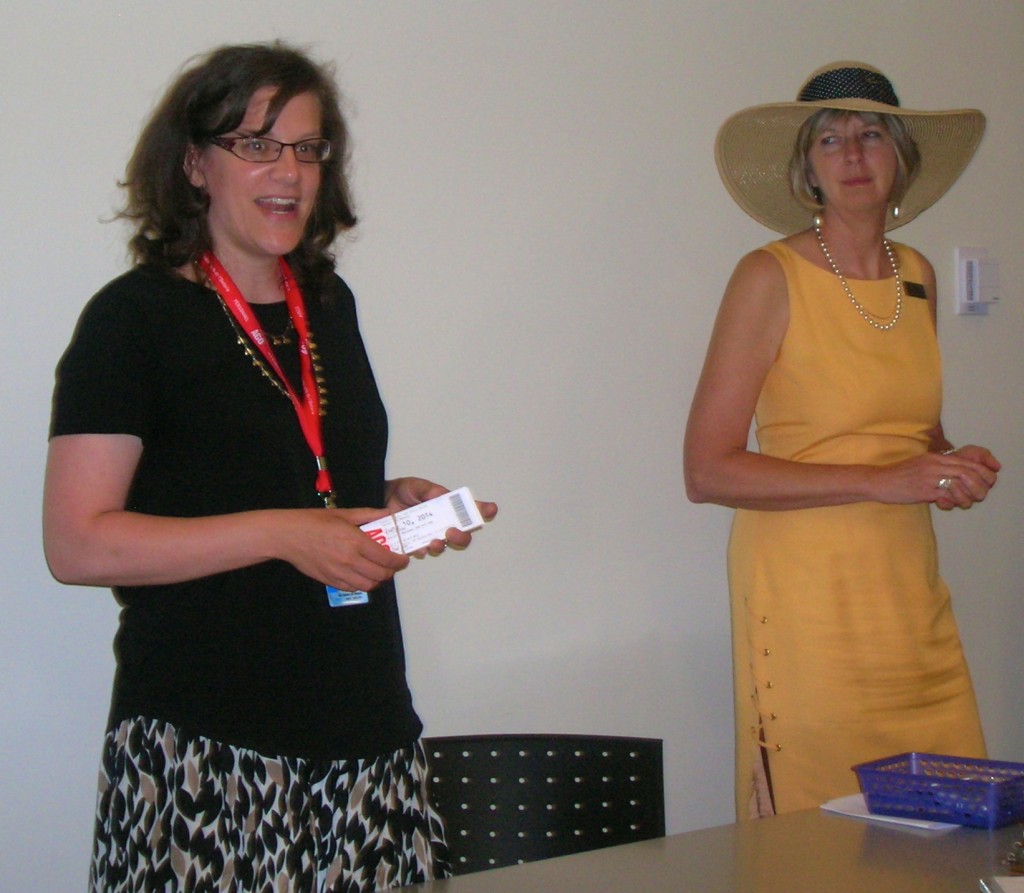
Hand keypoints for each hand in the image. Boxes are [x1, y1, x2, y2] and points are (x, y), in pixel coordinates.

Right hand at [276, 507, 409, 591]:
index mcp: (355, 541)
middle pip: (381, 575)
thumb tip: (387, 513)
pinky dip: (363, 584)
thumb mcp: (344, 513)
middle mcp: (349, 560)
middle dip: (392, 571)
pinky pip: (353, 588)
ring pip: (369, 585)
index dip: (399, 561)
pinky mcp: (330, 581)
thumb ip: (368, 514)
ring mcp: (339, 573)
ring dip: (378, 580)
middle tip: (393, 565)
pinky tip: (363, 575)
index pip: (386, 558)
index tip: (403, 558)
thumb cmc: (315, 521)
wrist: (288, 536)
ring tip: (379, 572)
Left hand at [385, 477, 498, 555]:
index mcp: (447, 507)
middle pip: (462, 536)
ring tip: (434, 542)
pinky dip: (422, 551)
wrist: (380, 500)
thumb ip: (429, 491)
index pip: (470, 510)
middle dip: (462, 536)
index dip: (483, 511)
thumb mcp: (416, 486)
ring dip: (441, 546)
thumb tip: (442, 495)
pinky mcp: (414, 543)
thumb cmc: (402, 491)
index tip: (490, 509)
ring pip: (444, 546)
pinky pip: (423, 551)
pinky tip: (419, 548)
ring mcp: (429, 534)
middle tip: (452, 532)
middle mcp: (442, 523)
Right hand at [878, 446, 998, 510]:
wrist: (878, 481)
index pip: (966, 462)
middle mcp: (934, 465)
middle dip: (979, 485)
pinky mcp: (923, 491)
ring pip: (959, 485)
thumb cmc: (898, 475)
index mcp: (935, 458)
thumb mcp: (920, 464)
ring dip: (968, 496)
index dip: (980, 472)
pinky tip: (950, 505)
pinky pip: (946, 496)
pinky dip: (953, 502)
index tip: (986, 481)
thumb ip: (938, 467)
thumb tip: (955, 474)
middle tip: (981, 495)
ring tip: (967, 502)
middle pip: (967, 472)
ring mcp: (929, 478)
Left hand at [933, 445, 1000, 511]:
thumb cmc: (960, 458)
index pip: (990, 480)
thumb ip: (985, 456)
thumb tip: (997, 467)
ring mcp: (962, 498)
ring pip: (966, 503)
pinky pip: (949, 506)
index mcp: (984, 481)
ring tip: (950, 483)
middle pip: (980, 494)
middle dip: (972, 484)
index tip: (975, 465)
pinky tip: (939, 497)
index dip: (984, 473)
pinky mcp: (948, 502)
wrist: (941, 462)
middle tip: (962, 475)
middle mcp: (975, 492)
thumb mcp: (973, 452)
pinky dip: (945, 502)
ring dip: (959, 494)